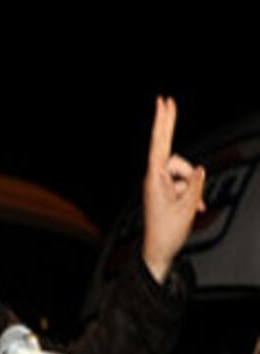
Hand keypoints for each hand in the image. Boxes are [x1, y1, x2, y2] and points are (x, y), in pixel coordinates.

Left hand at [142, 97, 205, 281]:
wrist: (158, 252)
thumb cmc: (167, 232)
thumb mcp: (186, 207)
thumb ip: (194, 184)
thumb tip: (198, 169)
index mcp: (155, 179)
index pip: (160, 145)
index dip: (163, 122)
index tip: (164, 102)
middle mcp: (155, 179)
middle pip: (174, 157)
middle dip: (177, 147)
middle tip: (166, 101)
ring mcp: (160, 186)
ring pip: (183, 174)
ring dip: (192, 188)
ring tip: (191, 208)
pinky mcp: (166, 194)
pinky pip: (184, 186)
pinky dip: (192, 195)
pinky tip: (195, 210)